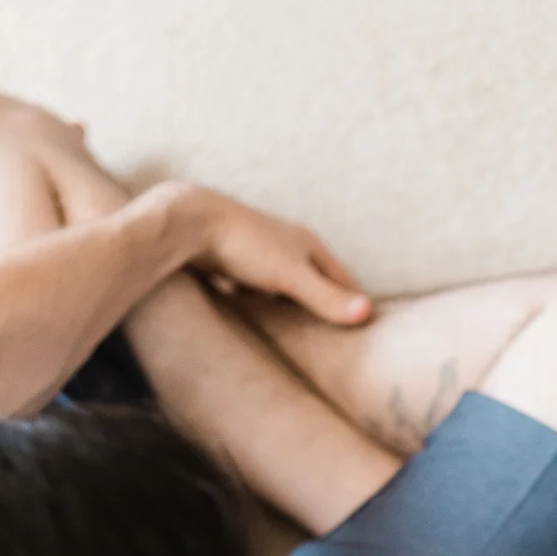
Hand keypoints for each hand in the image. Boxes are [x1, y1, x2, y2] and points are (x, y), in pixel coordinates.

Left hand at [156, 181, 372, 324]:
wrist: (189, 223)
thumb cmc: (244, 246)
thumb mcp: (290, 276)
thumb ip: (325, 297)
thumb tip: (367, 313)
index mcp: (306, 243)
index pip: (342, 277)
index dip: (354, 299)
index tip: (368, 324)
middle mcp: (285, 243)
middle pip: (315, 278)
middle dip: (325, 301)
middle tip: (338, 333)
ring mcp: (258, 251)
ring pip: (284, 282)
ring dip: (292, 302)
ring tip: (300, 331)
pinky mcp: (231, 261)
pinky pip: (254, 287)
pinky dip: (261, 302)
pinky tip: (256, 317)